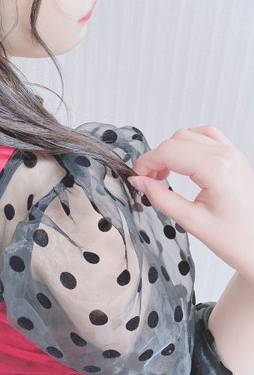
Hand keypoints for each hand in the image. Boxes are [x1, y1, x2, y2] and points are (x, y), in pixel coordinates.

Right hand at [129, 125, 253, 280]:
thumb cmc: (237, 240)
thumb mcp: (193, 223)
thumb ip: (161, 199)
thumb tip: (138, 182)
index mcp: (216, 170)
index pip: (168, 151)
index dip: (146, 162)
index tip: (137, 177)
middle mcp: (225, 156)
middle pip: (176, 140)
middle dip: (156, 157)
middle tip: (148, 180)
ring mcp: (232, 153)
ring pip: (189, 134)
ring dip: (171, 149)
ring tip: (164, 173)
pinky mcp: (235, 156)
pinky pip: (207, 135)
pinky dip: (190, 142)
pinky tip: (184, 160)